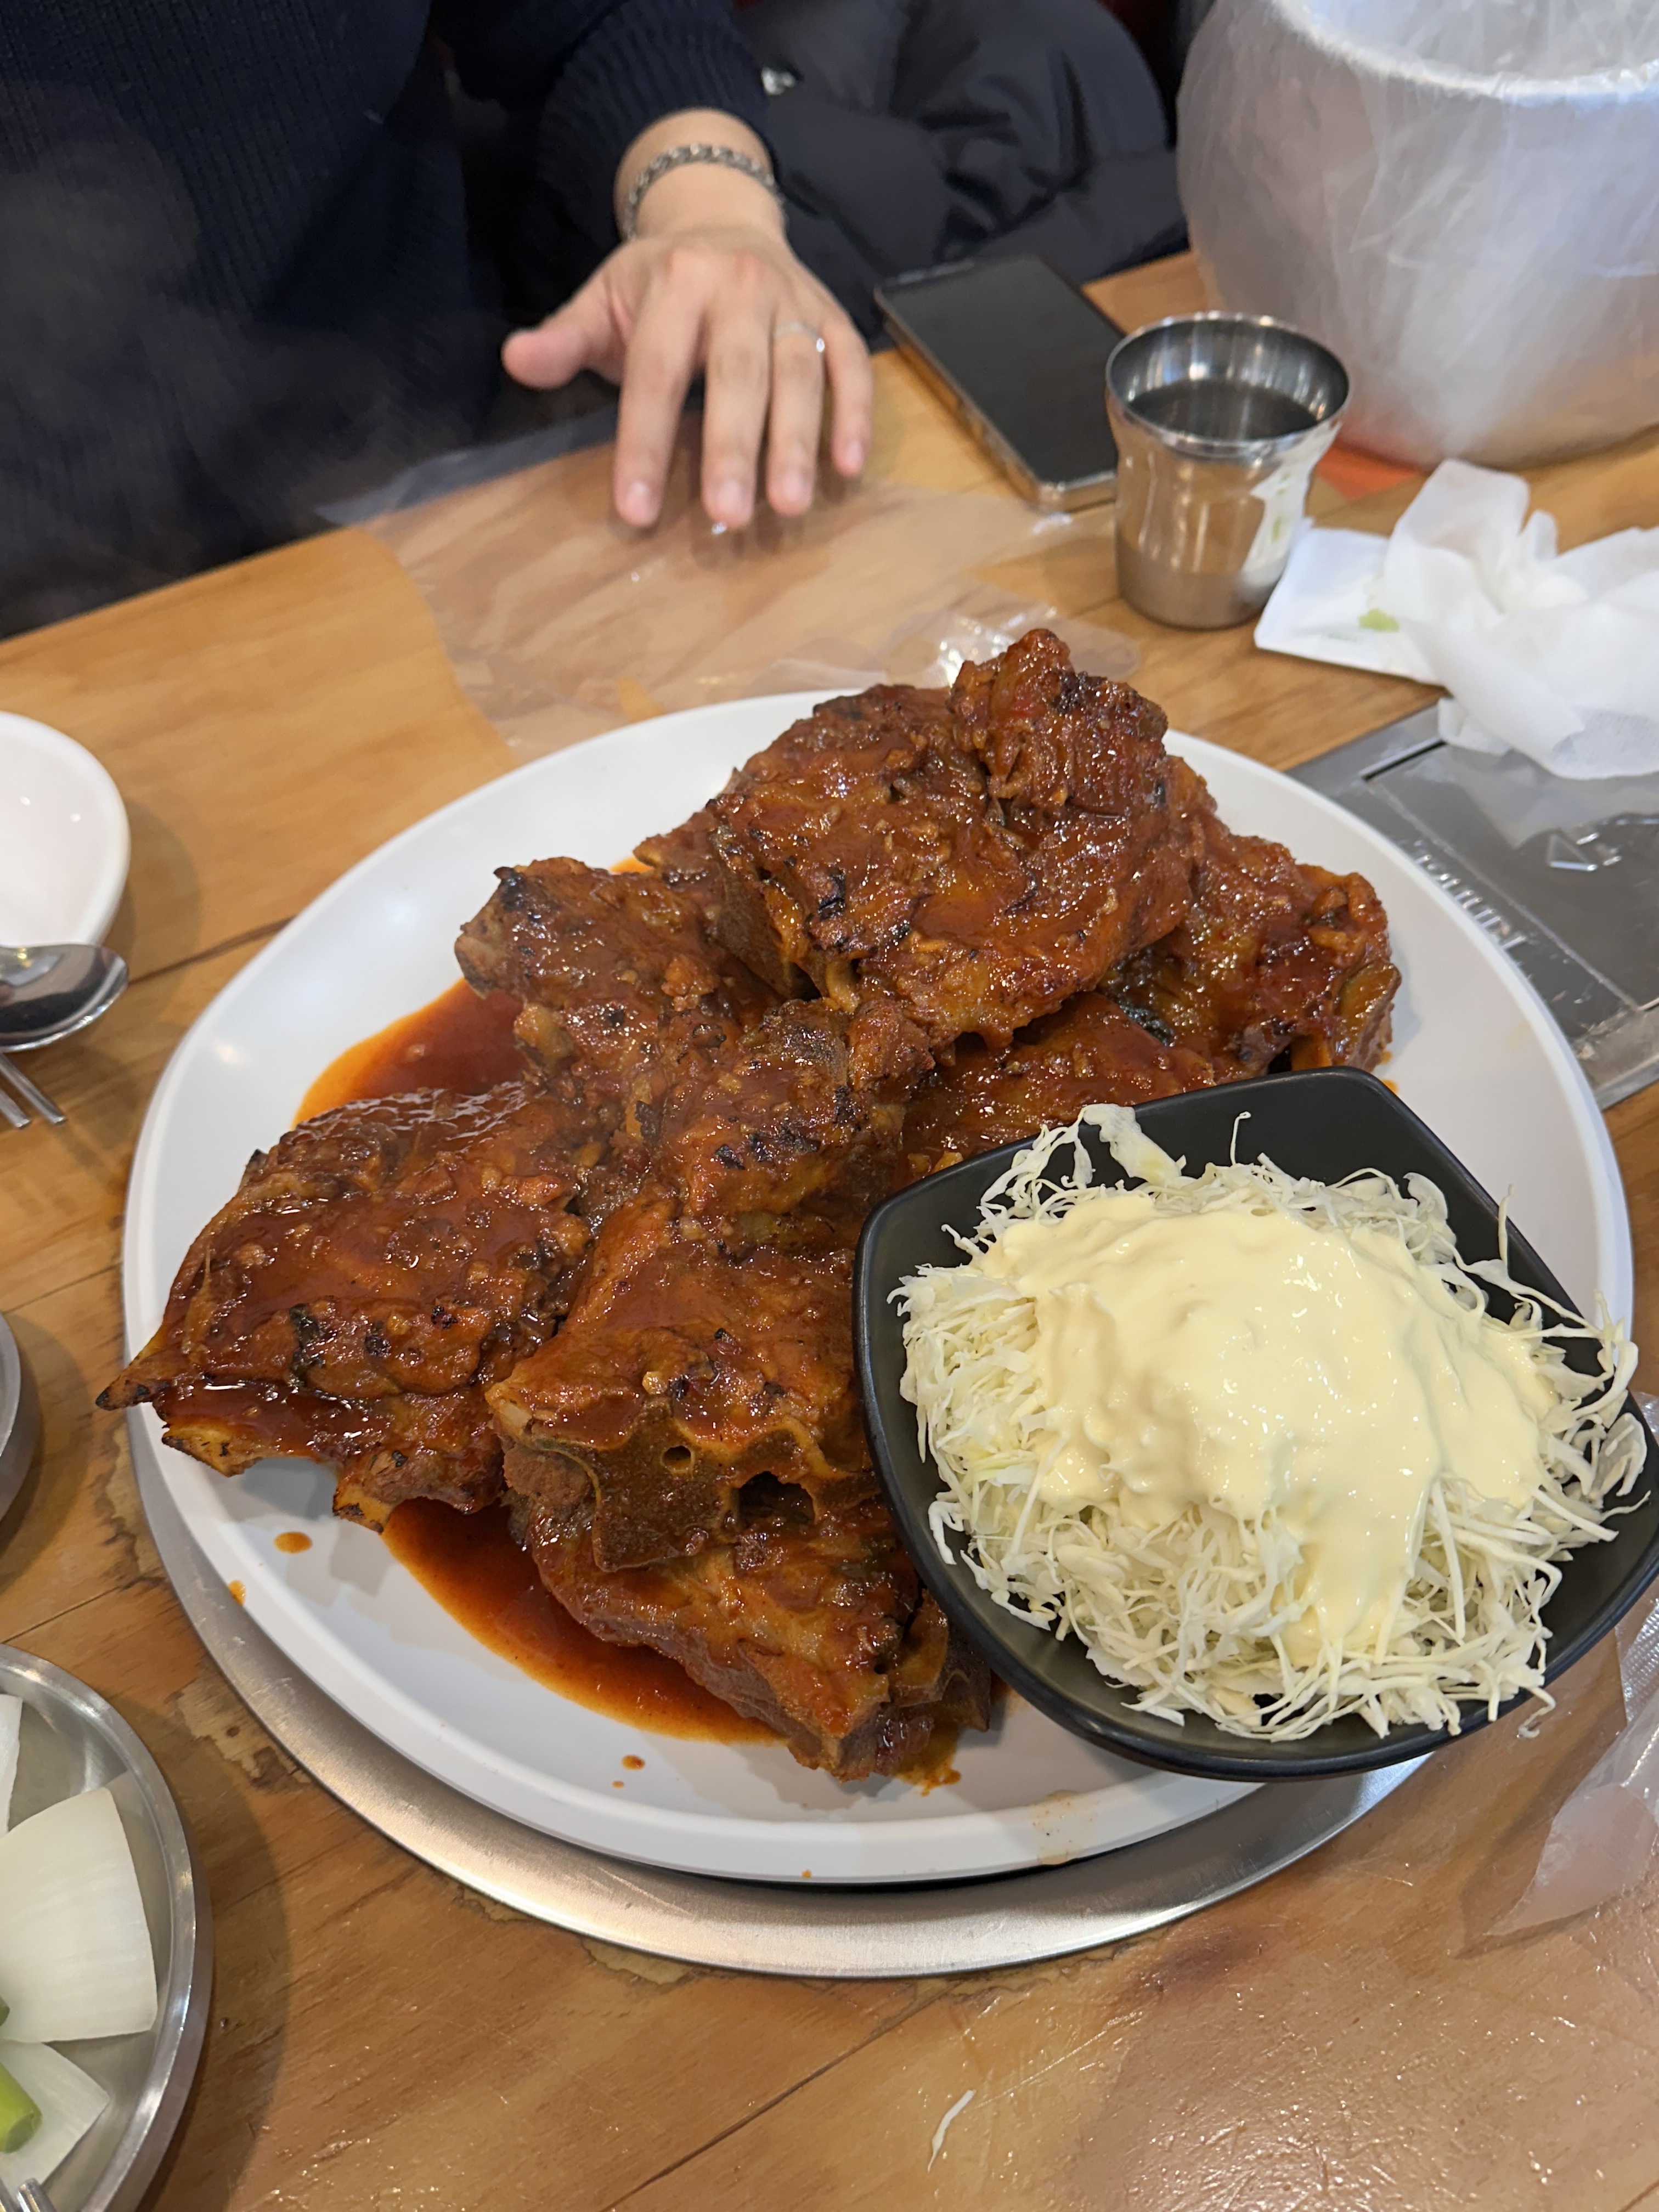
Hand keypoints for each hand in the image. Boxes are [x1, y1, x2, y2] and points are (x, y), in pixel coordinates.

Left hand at [502, 136, 870, 531]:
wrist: (722, 218)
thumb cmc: (657, 283)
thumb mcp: (602, 299)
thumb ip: (565, 339)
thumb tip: (515, 360)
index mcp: (676, 280)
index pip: (656, 371)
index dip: (643, 442)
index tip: (635, 510)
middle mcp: (740, 285)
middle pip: (738, 373)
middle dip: (733, 447)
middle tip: (729, 516)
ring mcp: (793, 299)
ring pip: (801, 371)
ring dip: (798, 441)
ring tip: (790, 505)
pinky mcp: (832, 314)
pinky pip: (852, 364)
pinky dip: (856, 413)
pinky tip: (850, 467)